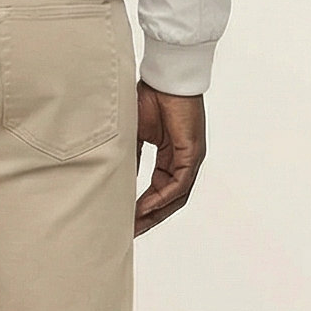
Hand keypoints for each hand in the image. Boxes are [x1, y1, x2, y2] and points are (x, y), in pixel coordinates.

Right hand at [135, 82, 205, 234]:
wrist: (166, 76)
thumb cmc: (150, 96)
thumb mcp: (134, 134)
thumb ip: (130, 158)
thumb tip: (117, 181)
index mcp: (172, 157)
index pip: (160, 190)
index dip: (143, 208)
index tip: (125, 221)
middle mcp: (184, 161)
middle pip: (169, 201)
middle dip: (149, 219)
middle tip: (128, 235)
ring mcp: (191, 159)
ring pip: (175, 197)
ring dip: (154, 214)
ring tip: (133, 228)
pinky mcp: (193, 153)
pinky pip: (178, 184)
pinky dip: (161, 198)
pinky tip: (142, 208)